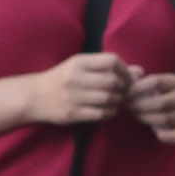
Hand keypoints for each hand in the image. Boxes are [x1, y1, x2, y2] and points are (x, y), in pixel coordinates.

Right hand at [17, 53, 134, 127]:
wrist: (34, 96)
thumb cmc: (62, 79)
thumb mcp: (80, 66)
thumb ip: (108, 67)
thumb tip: (140, 72)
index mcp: (79, 62)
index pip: (112, 61)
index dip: (125, 70)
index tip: (126, 77)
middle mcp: (76, 78)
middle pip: (113, 81)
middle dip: (123, 88)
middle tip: (123, 92)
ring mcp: (73, 96)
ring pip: (109, 99)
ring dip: (118, 101)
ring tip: (115, 101)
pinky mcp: (72, 113)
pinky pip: (100, 114)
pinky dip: (110, 113)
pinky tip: (108, 110)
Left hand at [128, 70, 174, 146]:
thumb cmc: (160, 93)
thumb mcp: (154, 83)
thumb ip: (140, 81)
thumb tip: (131, 76)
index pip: (156, 82)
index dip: (137, 88)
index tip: (126, 93)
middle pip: (162, 103)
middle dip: (140, 105)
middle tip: (128, 105)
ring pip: (165, 119)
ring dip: (146, 118)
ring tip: (135, 113)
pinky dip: (167, 137)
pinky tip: (156, 132)